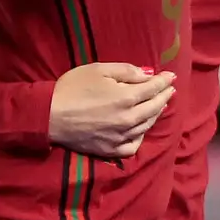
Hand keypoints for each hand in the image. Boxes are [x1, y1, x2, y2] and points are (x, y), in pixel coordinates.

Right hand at [48, 64, 175, 158]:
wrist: (48, 115)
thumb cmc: (72, 88)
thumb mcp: (98, 70)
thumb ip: (126, 71)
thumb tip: (147, 74)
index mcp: (127, 97)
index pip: (153, 88)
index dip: (164, 81)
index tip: (171, 76)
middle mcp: (128, 119)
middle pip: (154, 107)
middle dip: (164, 96)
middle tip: (170, 89)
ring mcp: (121, 137)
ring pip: (146, 126)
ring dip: (156, 114)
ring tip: (159, 106)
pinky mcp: (111, 150)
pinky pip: (133, 146)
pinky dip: (140, 137)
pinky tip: (140, 129)